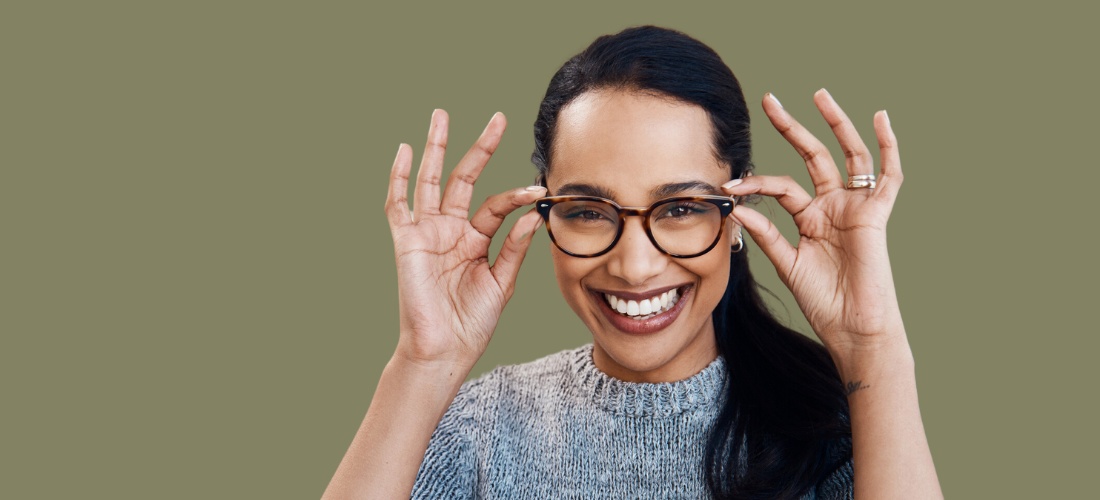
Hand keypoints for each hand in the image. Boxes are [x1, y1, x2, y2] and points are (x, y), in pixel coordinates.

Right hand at [385, 110, 545, 367]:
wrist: (444, 348)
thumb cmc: (471, 322)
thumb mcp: (502, 282)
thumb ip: (515, 247)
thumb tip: (533, 212)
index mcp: (475, 239)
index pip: (497, 204)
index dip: (517, 195)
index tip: (539, 188)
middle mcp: (451, 229)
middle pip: (464, 178)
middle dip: (479, 148)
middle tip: (497, 118)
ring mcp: (427, 231)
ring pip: (431, 180)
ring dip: (436, 147)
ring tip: (441, 115)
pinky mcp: (406, 240)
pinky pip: (398, 203)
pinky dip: (399, 176)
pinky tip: (405, 150)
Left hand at [723, 90, 906, 362]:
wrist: (852, 327)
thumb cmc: (823, 301)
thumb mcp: (787, 263)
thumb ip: (767, 235)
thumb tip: (738, 209)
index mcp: (808, 218)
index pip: (780, 187)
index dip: (756, 182)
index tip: (730, 183)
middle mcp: (832, 206)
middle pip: (812, 156)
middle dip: (792, 128)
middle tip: (770, 100)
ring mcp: (855, 207)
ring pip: (847, 155)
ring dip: (835, 124)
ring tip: (819, 95)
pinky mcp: (876, 214)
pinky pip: (889, 176)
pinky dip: (888, 148)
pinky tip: (881, 120)